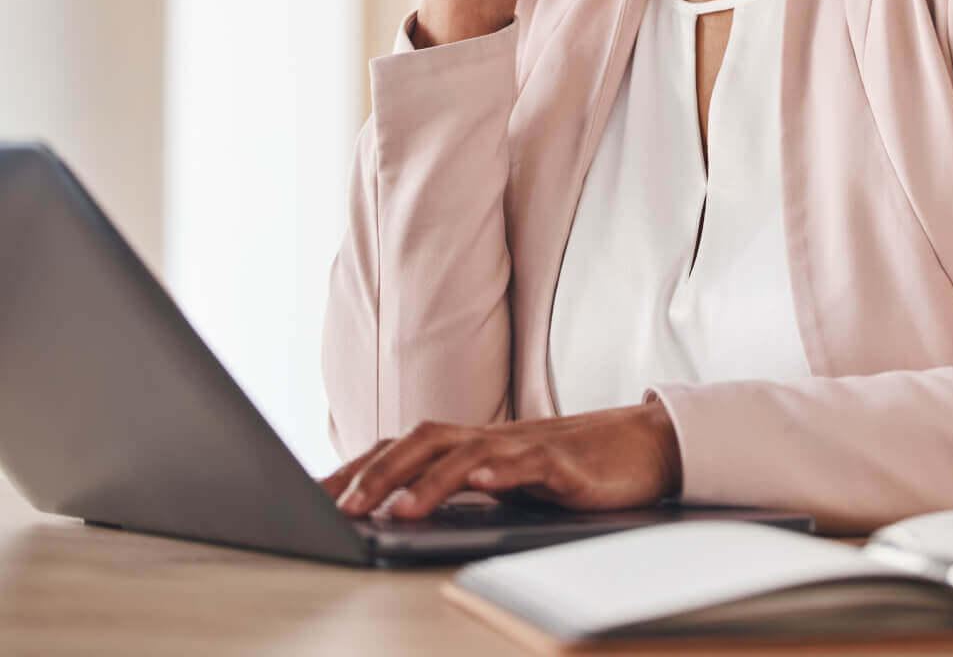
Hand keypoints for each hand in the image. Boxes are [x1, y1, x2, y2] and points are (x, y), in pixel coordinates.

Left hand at [318, 400, 682, 518]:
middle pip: (422, 441)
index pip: (401, 448)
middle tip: (337, 509)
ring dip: (425, 482)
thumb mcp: (506, 480)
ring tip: (394, 511)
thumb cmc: (569, 467)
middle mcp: (491, 437)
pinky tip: (478, 485)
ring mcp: (527, 446)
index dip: (356, 467)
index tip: (311, 495)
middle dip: (375, 473)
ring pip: (465, 453)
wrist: (642, 446)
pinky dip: (498, 472)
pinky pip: (527, 464)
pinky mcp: (563, 463)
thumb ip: (460, 488)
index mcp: (473, 443)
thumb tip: (395, 513)